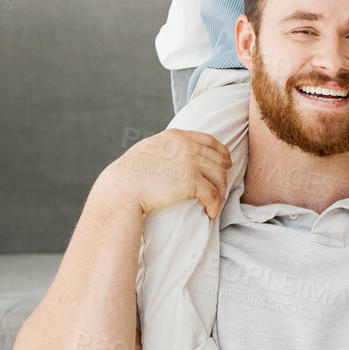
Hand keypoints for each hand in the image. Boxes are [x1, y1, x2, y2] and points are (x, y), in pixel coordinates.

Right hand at [94, 129, 231, 220]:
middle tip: (223, 187)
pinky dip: (215, 204)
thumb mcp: (150, 148)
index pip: (209, 140)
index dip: (221, 151)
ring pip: (219, 176)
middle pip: (217, 159)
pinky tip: (211, 212)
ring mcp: (190, 162)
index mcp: (177, 136)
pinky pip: (213, 194)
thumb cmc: (131, 172)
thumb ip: (167, 147)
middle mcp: (186, 146)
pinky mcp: (191, 182)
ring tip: (216, 202)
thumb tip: (175, 154)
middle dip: (223, 173)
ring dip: (220, 191)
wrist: (122, 187)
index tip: (226, 161)